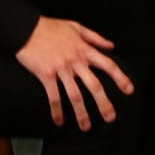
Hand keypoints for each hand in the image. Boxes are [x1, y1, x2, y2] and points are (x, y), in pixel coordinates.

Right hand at [14, 16, 133, 130]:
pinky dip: (57, 110)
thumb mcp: (76, 27)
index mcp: (85, 49)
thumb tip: (111, 45)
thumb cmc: (51, 27)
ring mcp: (61, 69)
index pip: (108, 65)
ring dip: (81, 113)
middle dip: (104, 103)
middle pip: (94, 85)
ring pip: (75, 95)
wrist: (26, 28)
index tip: (129, 90)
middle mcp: (76, 61)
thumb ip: (95, 37)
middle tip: (110, 118)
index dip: (120, 78)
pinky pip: (53, 96)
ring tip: (86, 127)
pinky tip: (59, 122)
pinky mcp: (46, 75)